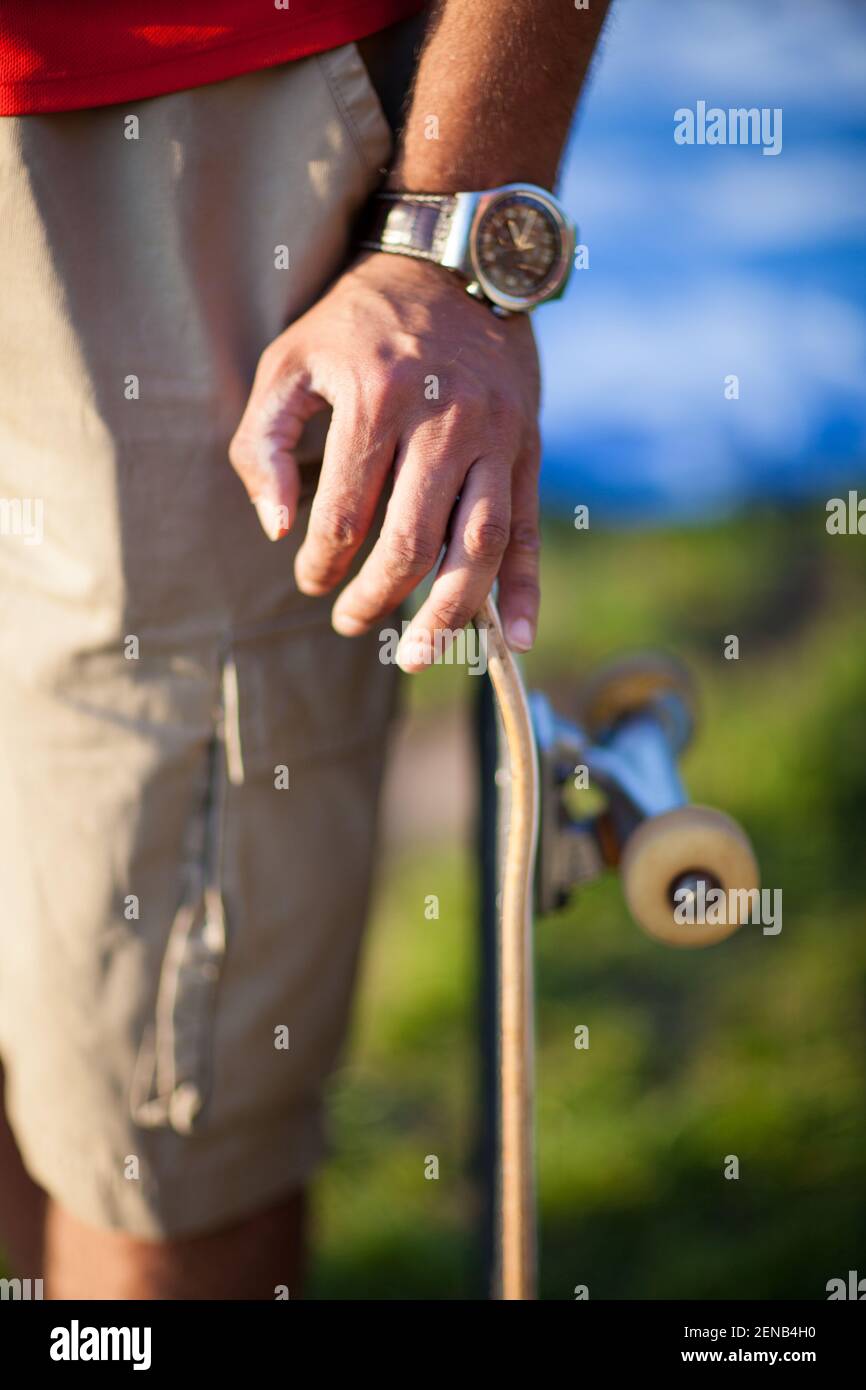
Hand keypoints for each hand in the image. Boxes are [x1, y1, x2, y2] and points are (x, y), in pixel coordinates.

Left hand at [228, 252, 540, 670]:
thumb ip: (262, 444)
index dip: (322, 563)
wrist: (452, 261)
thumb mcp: (287, 363)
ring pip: (478, 547)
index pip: (347, 514)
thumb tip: (276, 527)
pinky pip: (529, 530)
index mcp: (378, 399)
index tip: (311, 580)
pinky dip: (526, 591)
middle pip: (413, 542)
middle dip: (376, 597)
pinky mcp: (528, 448)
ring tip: (418, 654)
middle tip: (350, 622)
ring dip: (449, 614)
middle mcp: (446, 420)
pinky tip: (516, 640)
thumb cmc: (355, 322)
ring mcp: (497, 436)